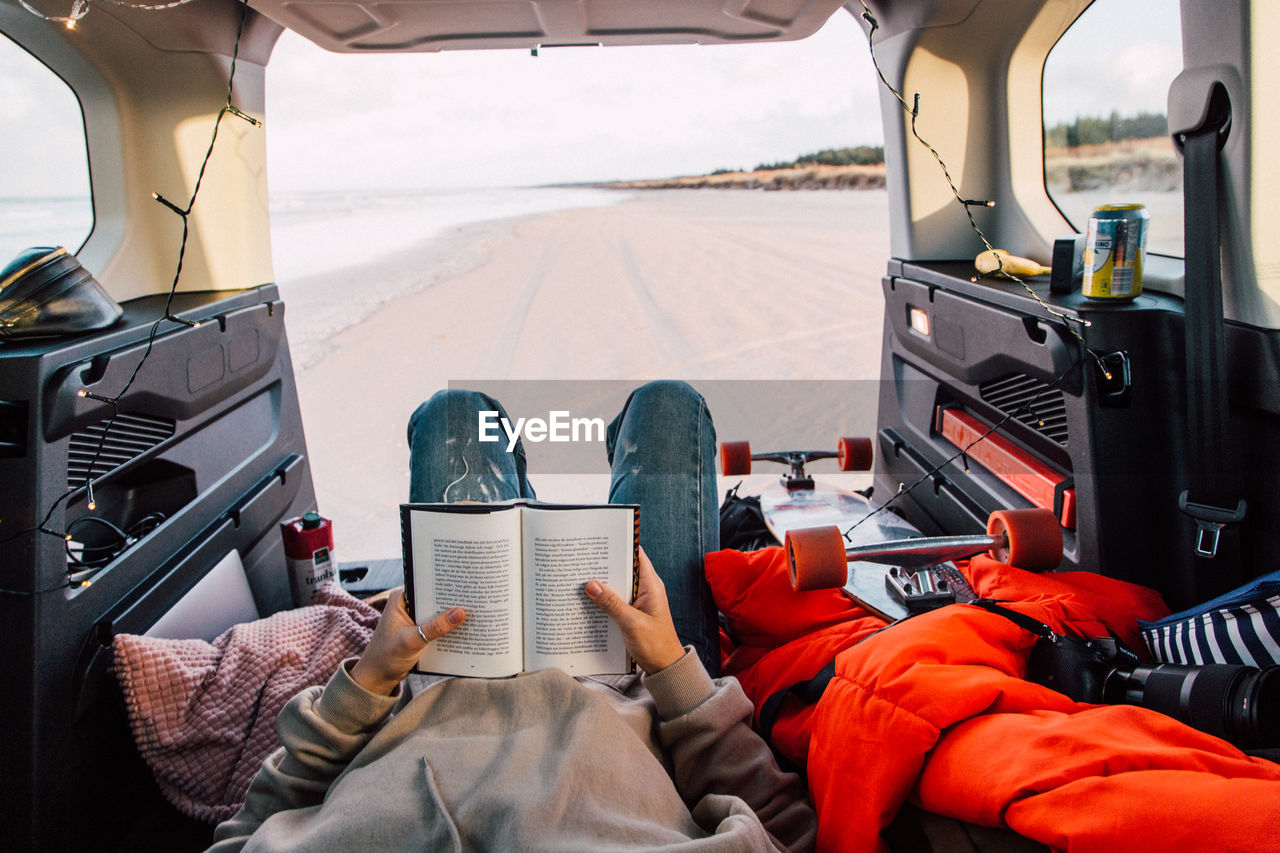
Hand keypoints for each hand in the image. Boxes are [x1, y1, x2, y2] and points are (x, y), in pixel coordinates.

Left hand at [349, 588, 465, 694]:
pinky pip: (437, 625)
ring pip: (437, 612)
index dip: (444, 585)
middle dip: (451, 601)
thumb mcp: (411, 640)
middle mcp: (408, 605)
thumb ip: (435, 627)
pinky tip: (462, 629)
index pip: (426, 586)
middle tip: (473, 600)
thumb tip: (460, 613)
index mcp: (401, 598)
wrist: (377, 677)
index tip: (464, 585)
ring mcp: (414, 618)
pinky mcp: (420, 630)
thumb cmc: (386, 657)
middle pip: (434, 599)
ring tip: (473, 613)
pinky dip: (447, 628)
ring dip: (451, 616)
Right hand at [585, 547, 684, 673]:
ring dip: (601, 584)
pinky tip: (587, 601)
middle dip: (604, 565)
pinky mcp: (631, 612)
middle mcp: (644, 589)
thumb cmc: (655, 645)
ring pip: (616, 585)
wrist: (664, 668)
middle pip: (623, 569)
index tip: (600, 540)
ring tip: (579, 578)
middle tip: (581, 559)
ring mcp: (638, 601)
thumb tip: (591, 584)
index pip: (636, 555)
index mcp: (651, 585)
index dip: (620, 545)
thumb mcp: (632, 623)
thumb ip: (612, 603)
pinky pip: (615, 600)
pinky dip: (602, 599)